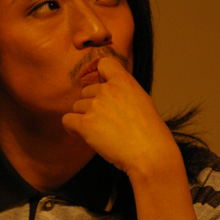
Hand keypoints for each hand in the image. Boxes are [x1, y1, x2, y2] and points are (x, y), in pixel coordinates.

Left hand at [61, 57, 179, 178]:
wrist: (151, 154)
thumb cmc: (150, 133)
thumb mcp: (142, 101)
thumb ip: (123, 92)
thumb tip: (107, 93)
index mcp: (124, 81)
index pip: (104, 64)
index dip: (101, 76)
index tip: (102, 87)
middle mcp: (108, 90)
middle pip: (87, 91)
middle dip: (92, 104)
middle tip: (106, 121)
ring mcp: (95, 106)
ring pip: (77, 106)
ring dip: (84, 117)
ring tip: (101, 131)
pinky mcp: (86, 124)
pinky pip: (67, 120)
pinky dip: (72, 127)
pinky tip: (80, 134)